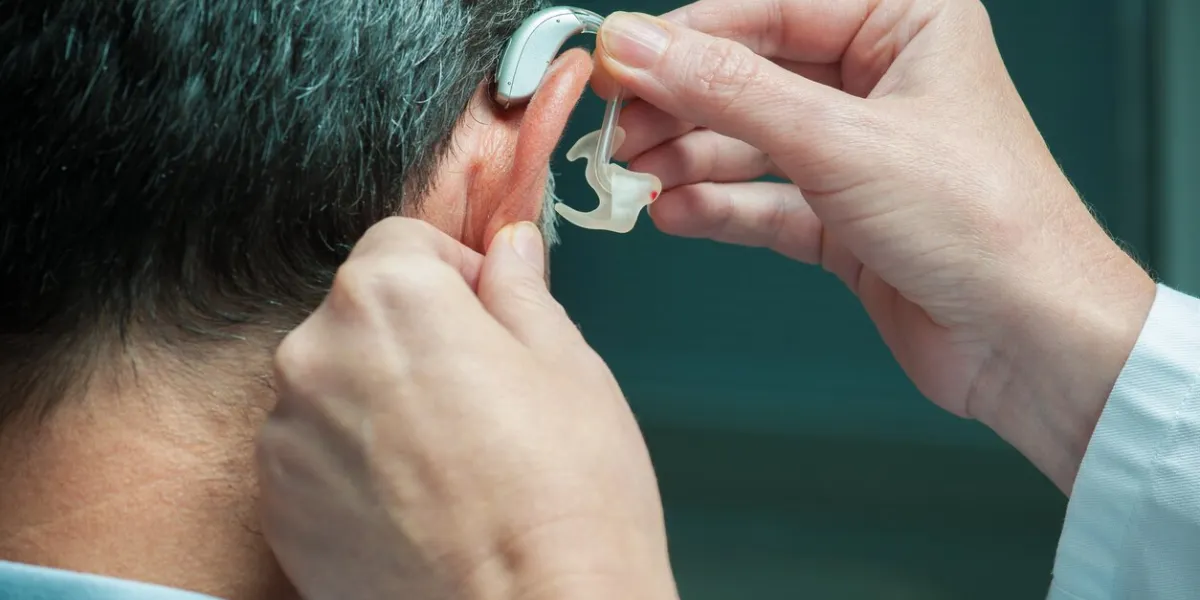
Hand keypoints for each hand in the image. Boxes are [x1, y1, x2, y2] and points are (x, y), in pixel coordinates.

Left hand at [256, 218, 676, 599]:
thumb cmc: (566, 492)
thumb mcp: (566, 363)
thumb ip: (520, 290)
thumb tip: (509, 249)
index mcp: (387, 297)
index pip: (402, 243)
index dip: (456, 274)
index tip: (488, 316)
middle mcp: (315, 354)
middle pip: (361, 314)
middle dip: (414, 337)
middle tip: (480, 395)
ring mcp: (287, 436)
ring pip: (335, 386)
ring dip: (379, 401)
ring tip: (451, 460)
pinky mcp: (279, 508)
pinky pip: (314, 455)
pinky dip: (353, 465)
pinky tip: (417, 501)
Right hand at [594, 0, 1154, 489]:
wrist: (1032, 343)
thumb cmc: (987, 225)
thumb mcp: (840, 140)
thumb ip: (728, 90)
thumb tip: (640, 45)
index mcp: (905, 22)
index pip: (768, 9)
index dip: (684, 37)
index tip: (616, 60)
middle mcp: (880, 81)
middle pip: (750, 75)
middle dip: (677, 104)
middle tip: (614, 127)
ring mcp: (858, 152)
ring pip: (747, 140)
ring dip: (685, 158)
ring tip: (630, 175)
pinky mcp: (843, 218)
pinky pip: (761, 199)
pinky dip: (715, 206)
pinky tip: (672, 211)